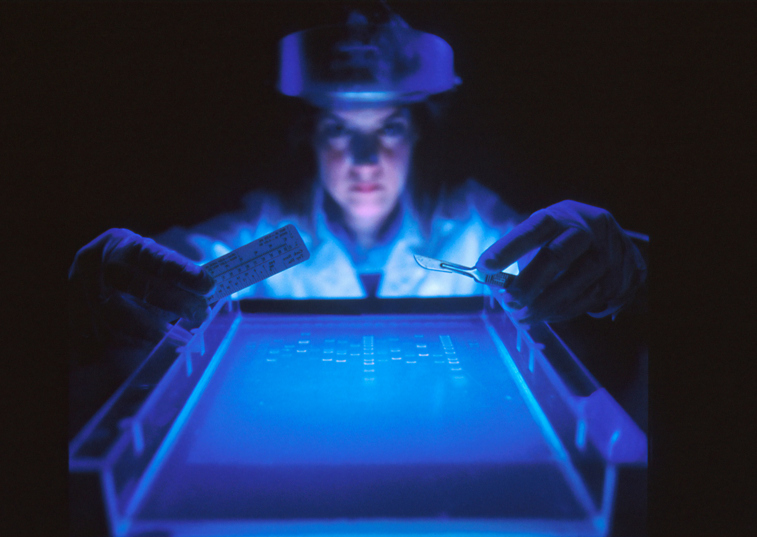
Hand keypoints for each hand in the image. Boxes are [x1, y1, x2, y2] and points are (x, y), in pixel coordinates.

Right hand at [69, 228, 215, 346]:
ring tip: (183, 338)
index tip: (209, 285)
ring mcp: (79, 291)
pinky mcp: (75, 317)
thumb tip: (213, 294)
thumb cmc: (138, 272)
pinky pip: (104, 336)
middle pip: (136, 285)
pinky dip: (133, 343)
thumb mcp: (155, 264)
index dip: (182, 272)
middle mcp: (94, 263)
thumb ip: (180, 278)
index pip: (154, 257)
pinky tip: (156, 346)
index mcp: (119, 243)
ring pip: (117, 316)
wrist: (96, 276)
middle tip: (200, 313)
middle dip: (173, 302)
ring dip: (155, 331)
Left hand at [476, 201, 645, 322]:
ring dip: (543, 305)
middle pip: (555, 257)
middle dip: (528, 284)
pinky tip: (547, 315)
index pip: (531, 230)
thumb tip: (493, 282)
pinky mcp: (618, 277)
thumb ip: (520, 255)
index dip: (506, 248)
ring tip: (523, 316)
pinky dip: (562, 311)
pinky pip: (586, 300)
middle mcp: (586, 230)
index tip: (484, 267)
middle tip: (508, 302)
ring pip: (573, 283)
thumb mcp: (544, 236)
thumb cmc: (565, 240)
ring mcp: (607, 253)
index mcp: (560, 215)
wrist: (616, 243)